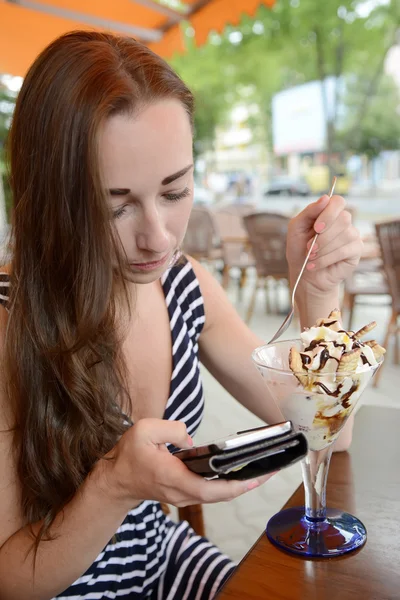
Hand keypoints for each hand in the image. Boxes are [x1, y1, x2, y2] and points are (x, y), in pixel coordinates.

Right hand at [97, 418, 272, 507]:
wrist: (116, 480)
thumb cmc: (129, 456)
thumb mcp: (144, 430)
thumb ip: (171, 429)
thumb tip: (190, 439)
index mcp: (174, 477)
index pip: (210, 488)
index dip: (235, 486)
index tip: (256, 478)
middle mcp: (182, 491)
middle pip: (221, 494)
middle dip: (248, 484)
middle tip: (270, 471)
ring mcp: (184, 495)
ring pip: (218, 495)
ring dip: (241, 485)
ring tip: (261, 470)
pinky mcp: (184, 492)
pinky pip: (211, 492)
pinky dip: (228, 485)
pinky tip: (239, 473)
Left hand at [286, 194, 362, 293]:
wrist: (304, 274)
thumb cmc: (299, 249)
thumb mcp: (296, 228)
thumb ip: (309, 212)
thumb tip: (325, 198)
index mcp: (329, 212)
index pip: (338, 201)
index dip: (329, 213)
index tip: (316, 228)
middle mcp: (343, 222)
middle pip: (344, 218)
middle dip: (323, 236)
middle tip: (310, 248)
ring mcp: (352, 235)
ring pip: (345, 235)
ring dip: (323, 249)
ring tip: (311, 257)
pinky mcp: (356, 250)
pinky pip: (345, 250)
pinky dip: (326, 259)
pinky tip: (315, 265)